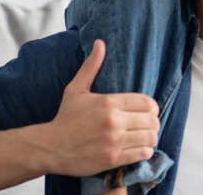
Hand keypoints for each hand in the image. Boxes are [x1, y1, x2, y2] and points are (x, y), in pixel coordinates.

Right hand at [44, 39, 159, 175]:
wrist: (49, 147)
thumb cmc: (65, 117)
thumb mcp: (77, 89)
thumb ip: (92, 66)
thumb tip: (100, 43)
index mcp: (109, 102)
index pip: (147, 102)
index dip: (152, 106)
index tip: (149, 110)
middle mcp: (114, 122)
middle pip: (152, 120)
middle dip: (154, 122)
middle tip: (149, 124)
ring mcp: (113, 142)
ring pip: (150, 137)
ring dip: (151, 136)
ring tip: (146, 136)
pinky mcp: (112, 159)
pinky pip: (141, 154)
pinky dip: (145, 151)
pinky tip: (141, 148)